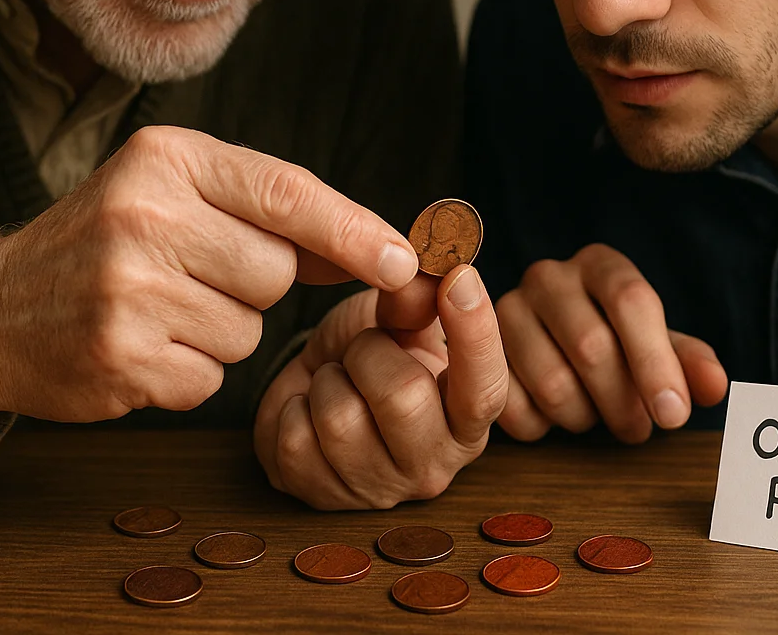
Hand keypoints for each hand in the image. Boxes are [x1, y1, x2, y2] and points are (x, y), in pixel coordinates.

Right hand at [0, 126, 420, 419]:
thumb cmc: (105, 242)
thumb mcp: (175, 193)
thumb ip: (270, 213)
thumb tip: (379, 250)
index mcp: (166, 158)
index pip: (286, 192)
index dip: (353, 231)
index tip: (402, 261)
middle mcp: (145, 215)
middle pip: (276, 272)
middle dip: (253, 285)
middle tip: (188, 275)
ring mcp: (129, 290)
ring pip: (249, 331)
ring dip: (219, 332)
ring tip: (157, 309)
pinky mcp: (121, 358)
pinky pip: (211, 380)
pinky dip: (188, 373)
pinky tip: (141, 347)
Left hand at [254, 265, 508, 509]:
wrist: (315, 390)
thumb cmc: (369, 355)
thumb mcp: (398, 319)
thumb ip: (415, 300)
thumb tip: (424, 280)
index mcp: (468, 420)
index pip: (485, 388)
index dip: (475, 333)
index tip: (460, 278)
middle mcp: (434, 465)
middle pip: (403, 398)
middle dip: (368, 354)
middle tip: (362, 350)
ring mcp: (379, 490)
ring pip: (340, 419)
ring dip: (327, 381)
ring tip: (335, 381)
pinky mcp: (323, 499)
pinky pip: (295, 441)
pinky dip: (292, 410)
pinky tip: (308, 410)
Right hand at [496, 244, 727, 442]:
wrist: (548, 341)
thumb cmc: (614, 343)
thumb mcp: (656, 347)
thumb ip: (688, 363)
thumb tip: (716, 387)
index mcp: (599, 264)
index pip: (631, 300)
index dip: (655, 362)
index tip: (673, 415)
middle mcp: (547, 276)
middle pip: (592, 346)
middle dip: (623, 401)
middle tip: (638, 430)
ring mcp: (504, 310)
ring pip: (552, 383)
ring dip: (583, 417)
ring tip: (594, 415)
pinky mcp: (476, 351)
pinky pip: (513, 406)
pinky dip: (543, 427)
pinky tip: (554, 417)